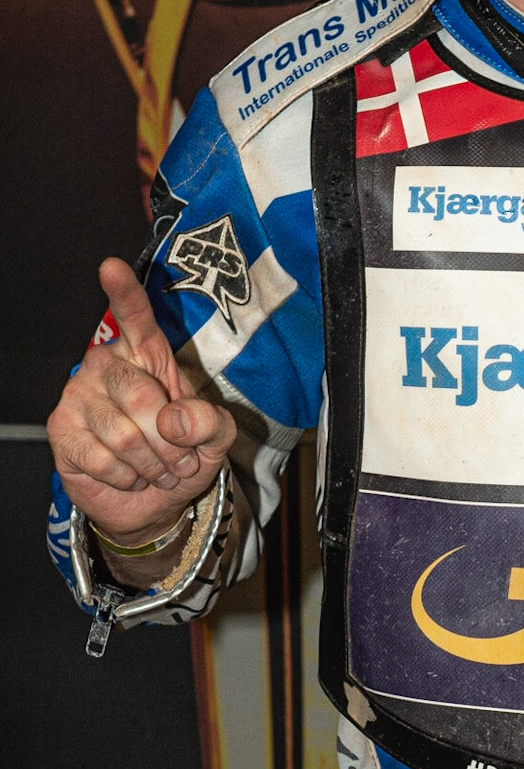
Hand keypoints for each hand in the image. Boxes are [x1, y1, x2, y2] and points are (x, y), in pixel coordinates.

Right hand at [48, 257, 236, 548]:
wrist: (153, 501)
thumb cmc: (183, 454)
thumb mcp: (216, 438)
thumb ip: (211, 422)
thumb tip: (173, 421)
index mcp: (146, 352)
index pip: (134, 316)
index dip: (124, 292)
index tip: (111, 266)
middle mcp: (107, 365)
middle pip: (140, 396)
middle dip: (171, 442)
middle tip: (181, 460)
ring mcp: (79, 395)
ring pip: (125, 435)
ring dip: (153, 465)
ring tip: (160, 470)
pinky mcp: (61, 430)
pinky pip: (103, 458)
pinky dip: (128, 477)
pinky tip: (129, 476)